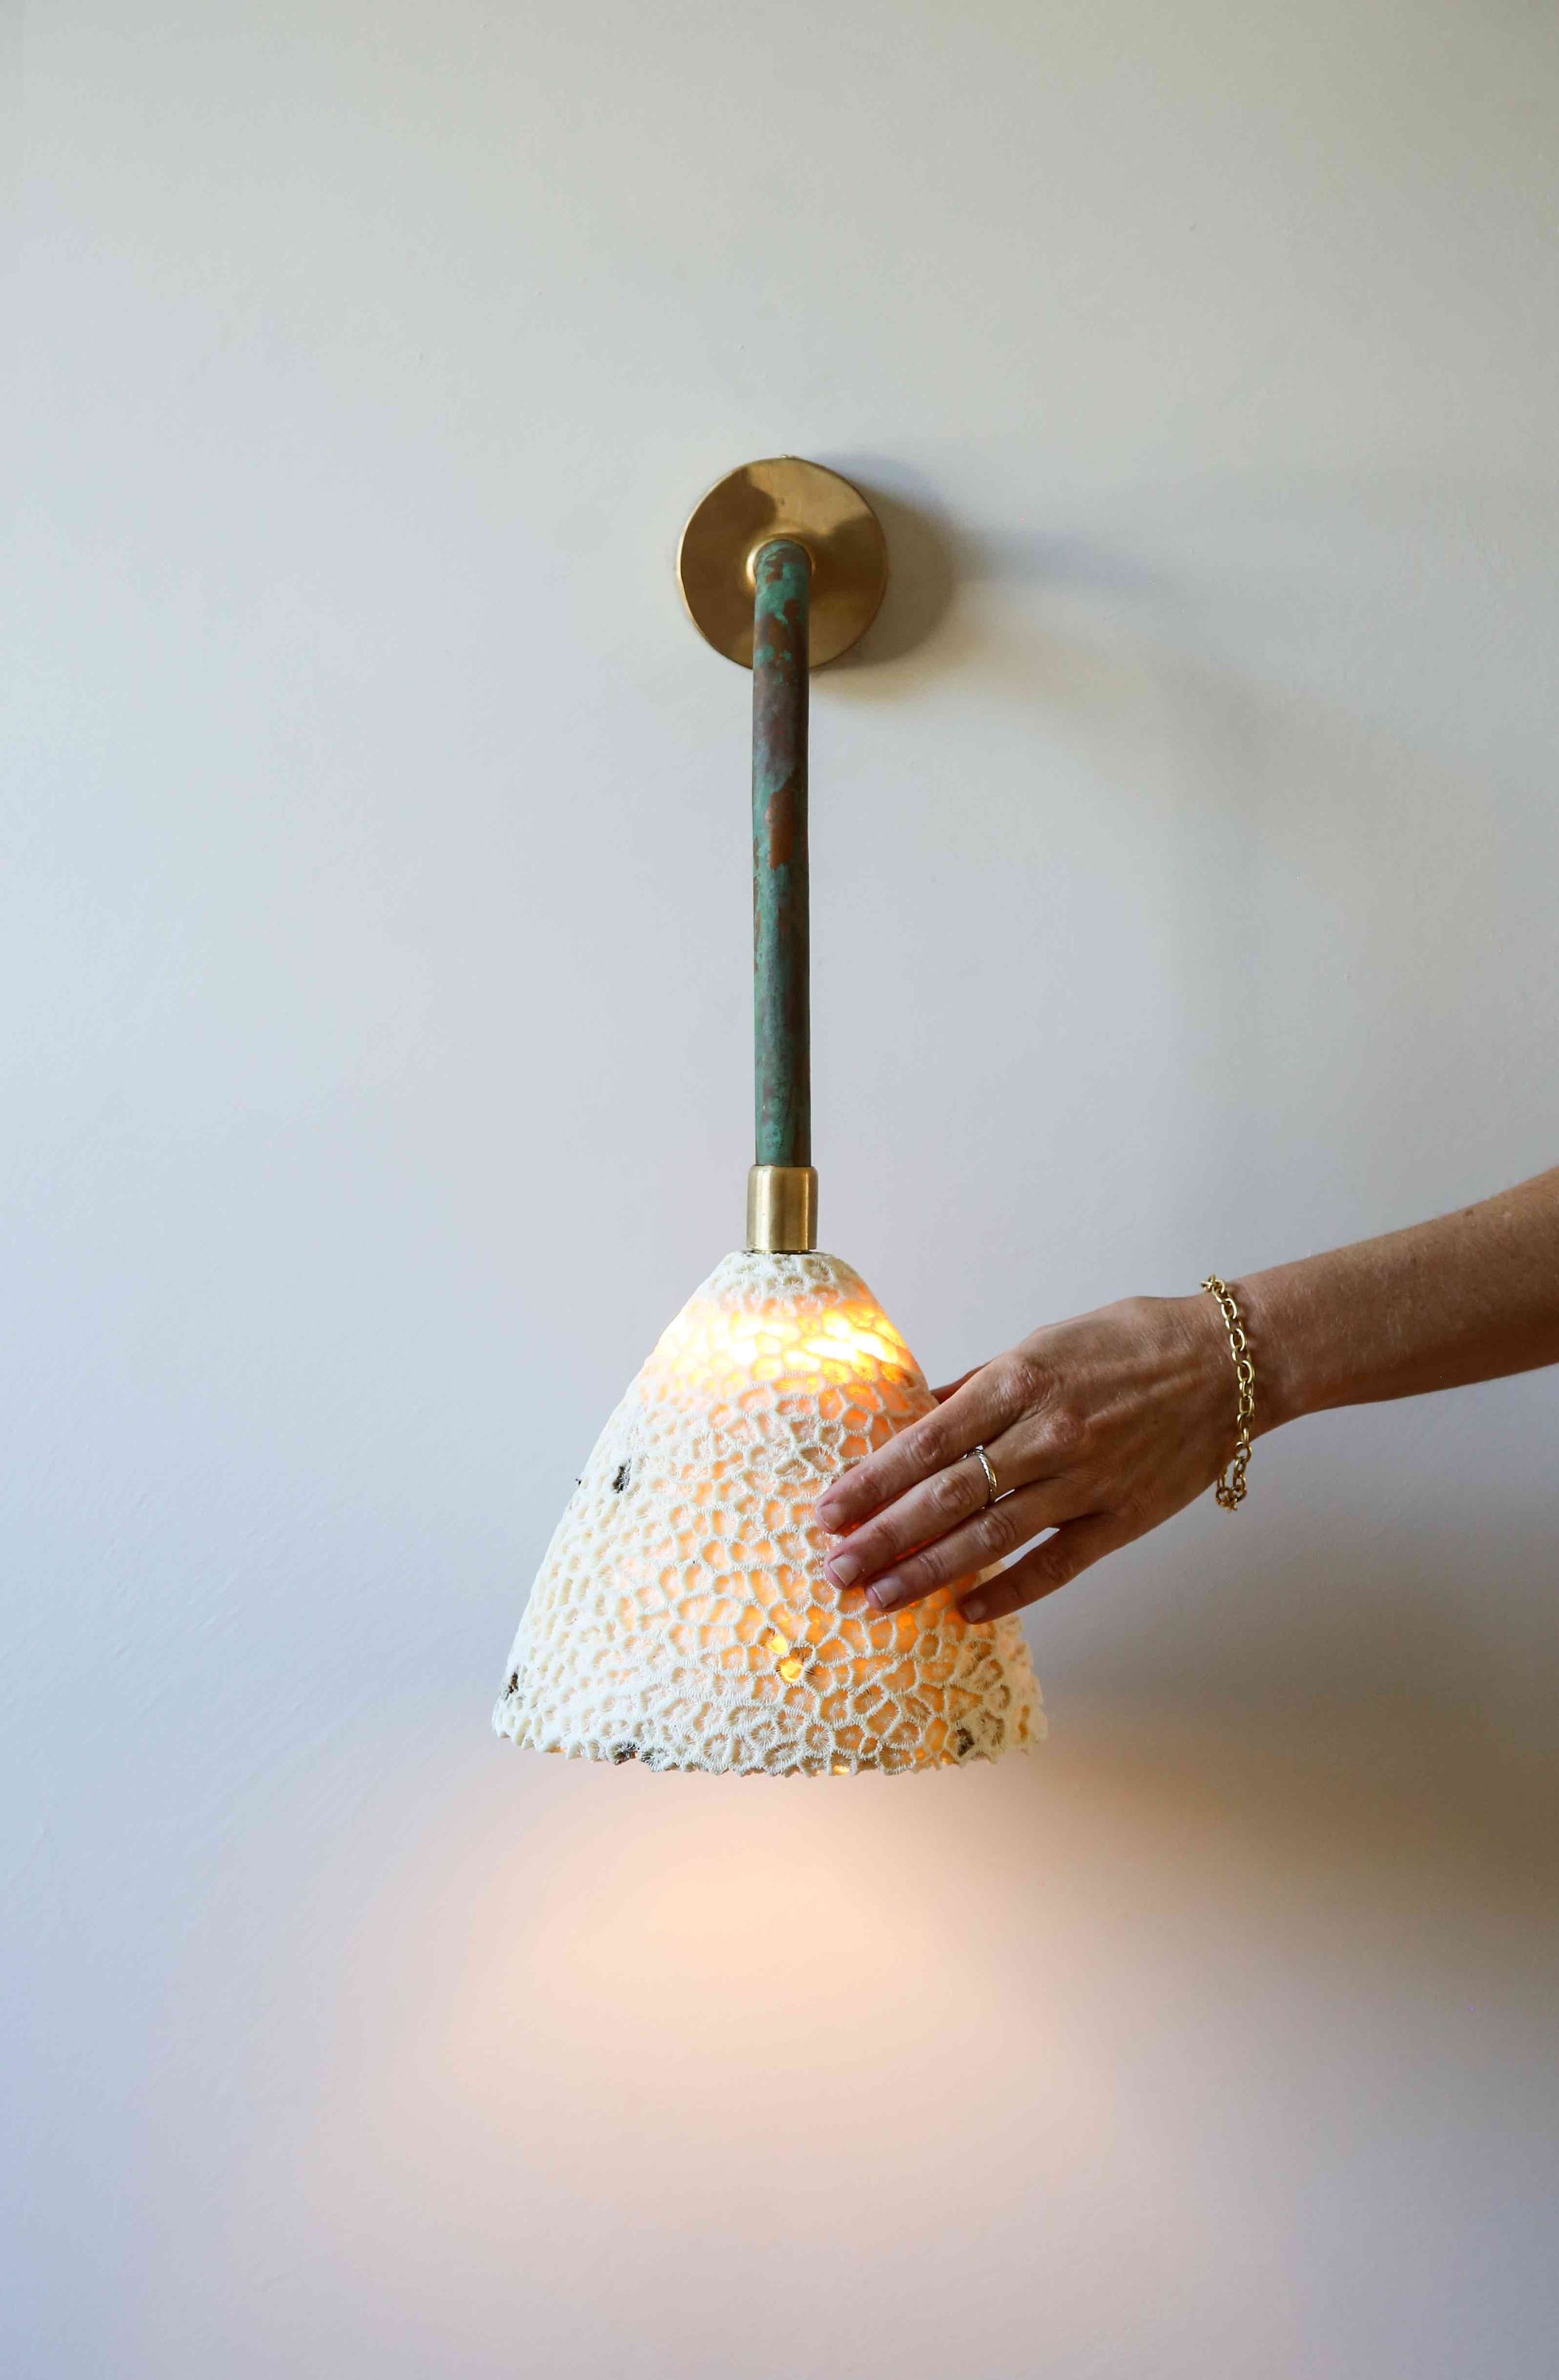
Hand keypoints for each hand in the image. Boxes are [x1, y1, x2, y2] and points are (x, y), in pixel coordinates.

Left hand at [813, 1293, 1237, 1621]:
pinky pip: (1055, 1566)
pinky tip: (965, 1612)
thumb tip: (913, 1417)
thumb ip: (975, 1388)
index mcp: (1020, 1382)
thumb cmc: (1130, 1343)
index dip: (871, 1482)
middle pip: (947, 1498)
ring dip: (927, 1572)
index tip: (828, 1511)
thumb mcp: (1041, 1344)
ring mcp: (1087, 1481)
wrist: (1231, 1363)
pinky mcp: (1123, 1518)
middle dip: (883, 1537)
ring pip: (991, 1538)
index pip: (926, 1443)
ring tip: (878, 1598)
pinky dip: (1008, 1592)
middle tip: (835, 1571)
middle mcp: (1048, 1435)